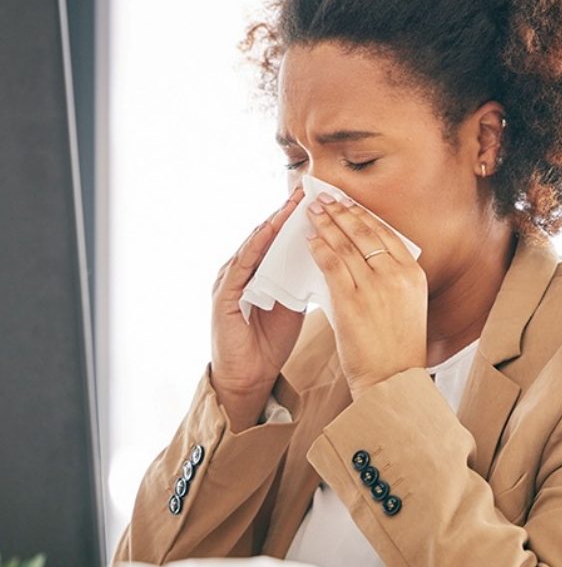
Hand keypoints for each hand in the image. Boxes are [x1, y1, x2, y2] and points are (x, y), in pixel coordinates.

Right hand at [210, 186, 305, 426]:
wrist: (250, 375)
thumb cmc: (271, 340)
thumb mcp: (295, 304)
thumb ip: (305, 280)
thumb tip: (332, 259)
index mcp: (263, 272)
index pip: (282, 238)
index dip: (300, 219)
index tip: (322, 200)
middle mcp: (245, 270)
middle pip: (268, 234)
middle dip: (287, 212)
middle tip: (308, 190)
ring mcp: (232, 280)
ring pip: (254, 244)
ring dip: (272, 224)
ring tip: (290, 205)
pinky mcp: (224, 296)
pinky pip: (240, 266)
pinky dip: (254, 248)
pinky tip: (266, 234)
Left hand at [305, 192, 427, 399]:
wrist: (392, 379)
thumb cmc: (398, 348)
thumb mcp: (408, 306)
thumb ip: (391, 279)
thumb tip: (364, 257)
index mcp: (414, 274)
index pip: (385, 234)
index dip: (363, 215)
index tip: (348, 204)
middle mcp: (397, 276)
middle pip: (365, 233)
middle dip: (342, 212)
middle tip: (326, 198)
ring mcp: (375, 287)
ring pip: (345, 245)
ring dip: (327, 224)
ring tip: (314, 212)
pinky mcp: (352, 300)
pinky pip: (331, 264)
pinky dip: (319, 248)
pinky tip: (310, 239)